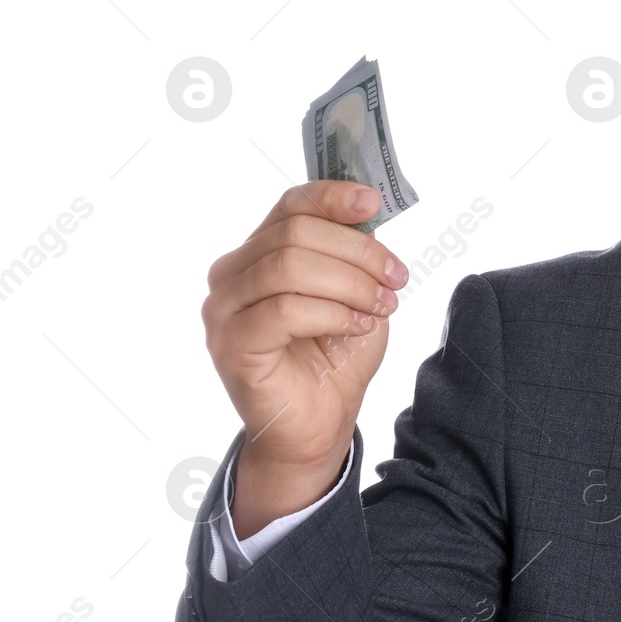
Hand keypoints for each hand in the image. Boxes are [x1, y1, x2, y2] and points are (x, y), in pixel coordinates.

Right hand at [201, 181, 407, 535]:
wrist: (318, 425)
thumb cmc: (334, 358)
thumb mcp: (355, 294)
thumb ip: (353, 254)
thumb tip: (369, 212)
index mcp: (258, 253)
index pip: (291, 206)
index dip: (333, 197)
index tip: (375, 203)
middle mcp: (231, 275)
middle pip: (295, 233)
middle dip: (358, 252)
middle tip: (396, 278)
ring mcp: (224, 309)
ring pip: (289, 267)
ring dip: (350, 283)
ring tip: (381, 307)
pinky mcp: (231, 343)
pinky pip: (285, 310)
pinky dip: (332, 313)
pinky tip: (357, 327)